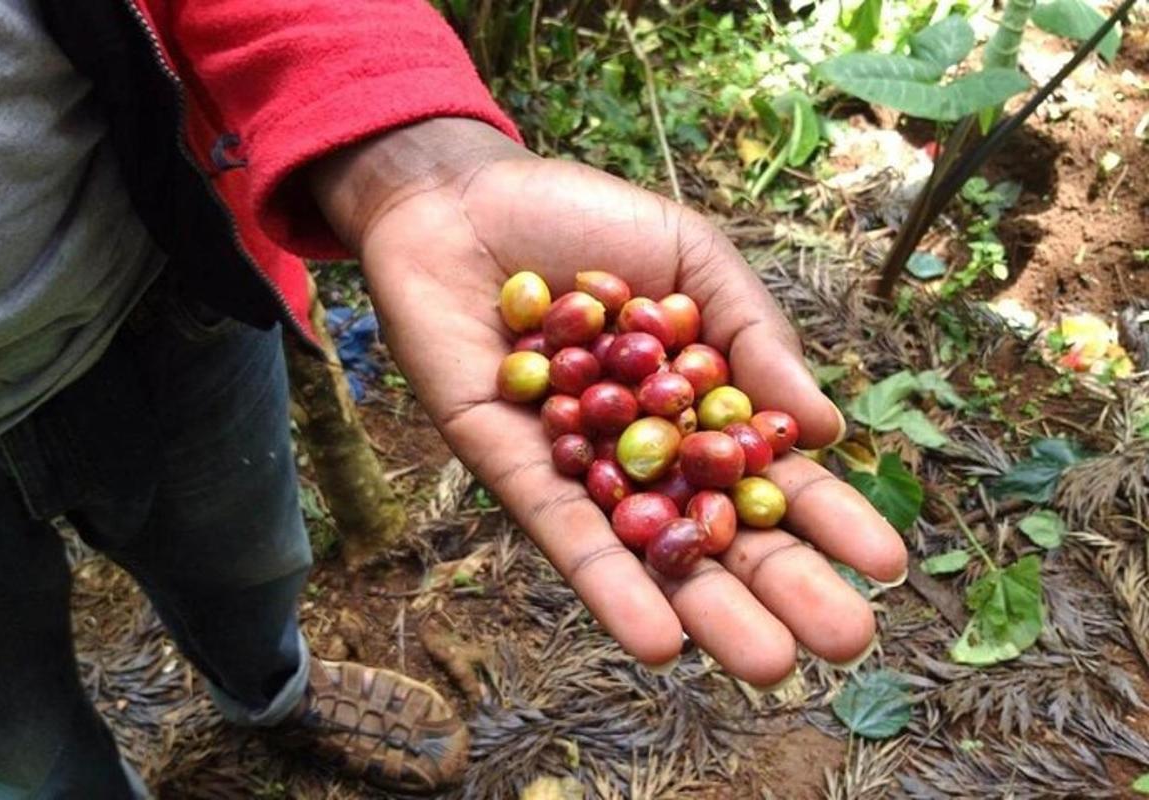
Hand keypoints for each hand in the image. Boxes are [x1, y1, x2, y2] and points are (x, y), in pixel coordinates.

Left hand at [309, 119, 906, 685]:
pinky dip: (610, 586)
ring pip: (651, 551)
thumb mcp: (693, 260)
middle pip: (719, 528)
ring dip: (707, 609)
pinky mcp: (513, 471)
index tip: (887, 563)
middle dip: (780, 585)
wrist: (461, 197)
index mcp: (698, 401)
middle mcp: (645, 449)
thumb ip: (754, 336)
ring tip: (769, 662)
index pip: (770, 470)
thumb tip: (826, 428)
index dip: (826, 516)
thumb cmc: (585, 219)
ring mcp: (582, 467)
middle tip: (844, 642)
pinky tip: (659, 641)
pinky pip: (566, 536)